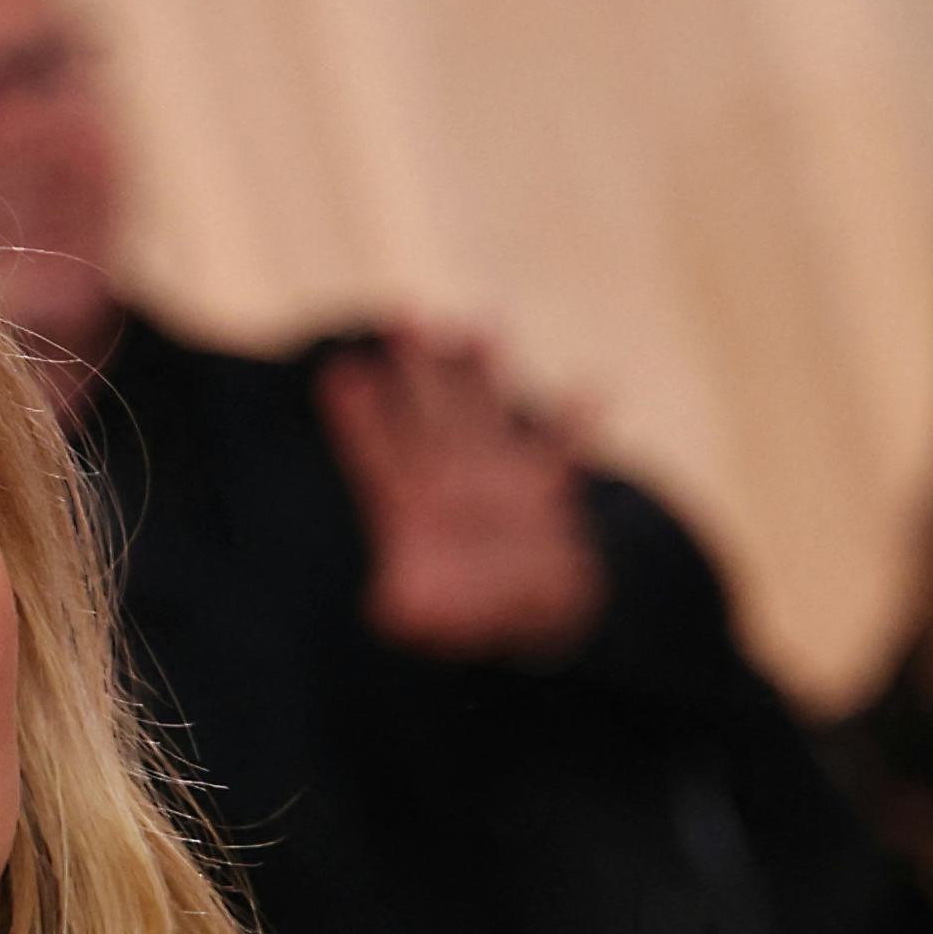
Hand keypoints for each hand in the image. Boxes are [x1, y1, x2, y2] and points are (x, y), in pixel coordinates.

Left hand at [317, 320, 608, 664]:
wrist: (526, 609)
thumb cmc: (467, 612)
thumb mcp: (430, 618)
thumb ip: (412, 610)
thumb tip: (391, 612)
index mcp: (409, 506)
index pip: (378, 456)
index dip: (359, 421)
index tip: (338, 375)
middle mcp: (449, 478)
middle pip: (429, 414)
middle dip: (416, 367)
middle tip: (402, 314)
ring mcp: (495, 474)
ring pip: (487, 413)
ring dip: (485, 372)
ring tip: (483, 325)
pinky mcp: (542, 486)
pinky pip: (560, 448)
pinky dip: (575, 422)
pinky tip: (594, 388)